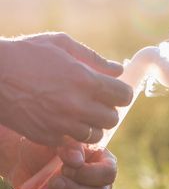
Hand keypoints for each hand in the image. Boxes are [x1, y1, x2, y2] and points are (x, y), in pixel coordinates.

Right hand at [0, 32, 132, 145]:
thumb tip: (119, 69)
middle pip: (112, 119)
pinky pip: (72, 143)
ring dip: (91, 125)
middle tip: (94, 102)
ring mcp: (62, 124)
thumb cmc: (25, 54)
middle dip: (107, 110)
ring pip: (95, 135)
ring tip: (78, 113)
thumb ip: (94, 58)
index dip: (121, 92)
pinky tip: (59, 120)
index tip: (113, 90)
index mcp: (84, 80)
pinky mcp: (48, 137)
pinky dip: (70, 135)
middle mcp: (77, 105)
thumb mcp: (60, 45)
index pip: (123, 96)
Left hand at [49, 145, 117, 188]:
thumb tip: (76, 161)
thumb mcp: (57, 141)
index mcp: (102, 163)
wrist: (28, 164)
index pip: (109, 173)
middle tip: (54, 184)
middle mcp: (101, 186)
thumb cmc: (46, 149)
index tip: (67, 167)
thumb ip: (70, 147)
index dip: (89, 174)